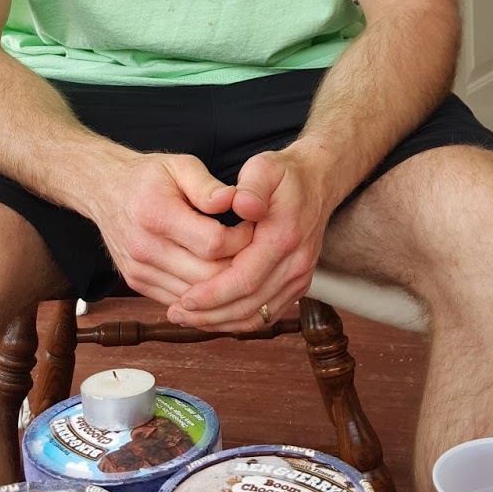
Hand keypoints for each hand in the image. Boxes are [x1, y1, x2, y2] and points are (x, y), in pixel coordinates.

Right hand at [87, 151, 253, 304]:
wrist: (103, 190)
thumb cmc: (148, 176)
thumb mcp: (180, 166)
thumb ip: (208, 186)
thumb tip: (237, 200)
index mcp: (157, 215)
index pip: (213, 244)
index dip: (242, 240)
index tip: (253, 228)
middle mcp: (144, 248)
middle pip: (208, 277)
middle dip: (238, 267)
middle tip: (254, 252)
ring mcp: (138, 270)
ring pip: (195, 296)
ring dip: (223, 286)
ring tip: (239, 265)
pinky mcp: (137, 283)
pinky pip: (179, 301)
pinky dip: (202, 296)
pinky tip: (217, 278)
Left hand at [164, 144, 332, 331]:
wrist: (316, 183)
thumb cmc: (283, 176)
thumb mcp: (264, 168)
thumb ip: (252, 187)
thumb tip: (242, 204)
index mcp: (284, 239)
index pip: (245, 279)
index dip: (213, 294)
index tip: (185, 299)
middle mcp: (296, 265)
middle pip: (249, 305)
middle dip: (210, 315)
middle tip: (176, 314)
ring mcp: (299, 279)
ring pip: (257, 316)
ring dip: (220, 322)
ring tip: (187, 319)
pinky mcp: (297, 287)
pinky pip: (266, 315)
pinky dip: (238, 321)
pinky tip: (212, 318)